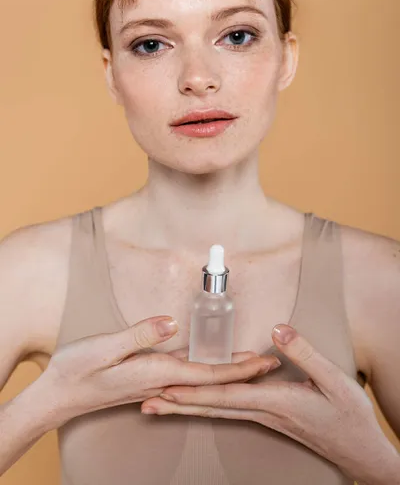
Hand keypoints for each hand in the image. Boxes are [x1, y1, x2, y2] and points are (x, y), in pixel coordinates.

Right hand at [43, 315, 278, 427]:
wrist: (58, 395)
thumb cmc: (77, 370)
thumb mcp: (104, 347)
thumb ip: (140, 334)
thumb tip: (173, 323)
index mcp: (156, 373)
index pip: (207, 372)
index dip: (238, 368)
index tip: (263, 363)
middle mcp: (161, 381)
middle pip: (211, 378)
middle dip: (243, 372)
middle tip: (271, 365)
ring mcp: (155, 382)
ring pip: (201, 378)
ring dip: (228, 371)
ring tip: (251, 364)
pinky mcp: (148, 378)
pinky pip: (186, 376)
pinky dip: (206, 371)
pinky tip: (212, 367)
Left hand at [142, 324, 399, 484]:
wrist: (358, 449)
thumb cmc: (348, 416)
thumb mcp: (333, 380)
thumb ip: (303, 353)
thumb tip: (278, 330)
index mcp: (273, 401)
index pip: (225, 395)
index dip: (195, 391)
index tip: (168, 388)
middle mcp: (262, 411)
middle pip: (211, 406)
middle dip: (177, 404)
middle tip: (146, 402)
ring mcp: (262, 416)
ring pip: (216, 410)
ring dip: (186, 408)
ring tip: (158, 406)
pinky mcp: (266, 416)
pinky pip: (228, 410)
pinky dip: (206, 406)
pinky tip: (196, 404)